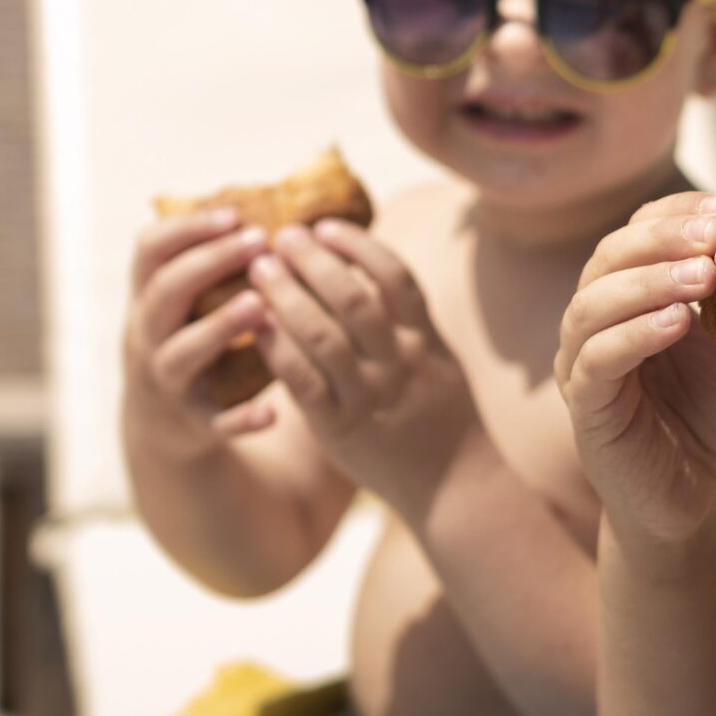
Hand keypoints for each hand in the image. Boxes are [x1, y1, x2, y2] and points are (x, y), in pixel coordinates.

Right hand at [122, 203, 278, 457]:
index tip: (233, 213)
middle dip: (208, 262)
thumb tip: (276, 199)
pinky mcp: (193, 421)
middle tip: (259, 241)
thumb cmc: (190, 337)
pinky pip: (215, 421)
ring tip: (260, 305)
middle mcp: (148, 334)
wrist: (161, 423)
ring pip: (181, 353)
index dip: (186, 227)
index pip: (149, 250)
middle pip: (165, 292)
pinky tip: (273, 412)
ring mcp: (166, 379)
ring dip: (218, 328)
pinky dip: (241, 419)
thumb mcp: (186, 299)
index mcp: (149, 296)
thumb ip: (213, 260)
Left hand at [244, 220, 471, 514]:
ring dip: (287, 296)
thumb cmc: (444, 421)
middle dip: (314, 261)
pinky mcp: (341, 430)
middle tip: (281, 236)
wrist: (457, 490)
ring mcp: (371, 397)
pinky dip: (279, 350)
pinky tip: (257, 326)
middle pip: (354, 298)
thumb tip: (375, 273)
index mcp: (427, 342)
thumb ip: (411, 323)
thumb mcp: (441, 362)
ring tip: (260, 269)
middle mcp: (400, 364)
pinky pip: (304, 383)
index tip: (325, 225)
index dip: (358, 245)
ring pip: (324, 336)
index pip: (396, 278)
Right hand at [556, 191, 715, 554]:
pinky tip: (678, 324)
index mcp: (632, 290)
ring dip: (649, 281)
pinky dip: (635, 334)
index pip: (641, 228)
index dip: (681, 210)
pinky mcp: (584, 407)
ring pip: (594, 301)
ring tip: (702, 276)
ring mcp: (582, 361)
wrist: (694, 495)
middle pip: (610, 253)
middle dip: (665, 237)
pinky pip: (597, 359)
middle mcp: (597, 316)